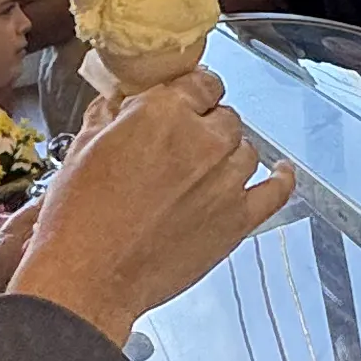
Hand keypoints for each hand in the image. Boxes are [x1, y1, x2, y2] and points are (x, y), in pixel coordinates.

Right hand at [8, 66, 294, 346]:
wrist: (89, 277)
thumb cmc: (78, 217)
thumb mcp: (82, 149)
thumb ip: (110, 116)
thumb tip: (120, 104)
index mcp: (164, 113)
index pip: (201, 82)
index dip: (192, 93)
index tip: (186, 101)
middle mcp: (204, 140)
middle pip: (225, 118)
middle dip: (206, 127)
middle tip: (181, 149)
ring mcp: (227, 181)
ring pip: (246, 150)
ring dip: (229, 155)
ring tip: (204, 173)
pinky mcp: (238, 220)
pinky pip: (276, 191)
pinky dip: (281, 179)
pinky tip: (282, 172)